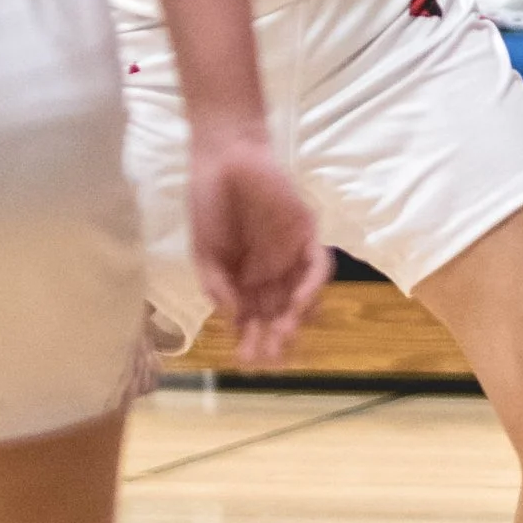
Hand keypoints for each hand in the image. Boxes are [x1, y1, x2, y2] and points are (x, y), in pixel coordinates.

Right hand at [186, 122, 326, 366]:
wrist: (223, 161)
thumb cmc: (209, 206)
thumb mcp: (205, 255)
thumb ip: (218, 287)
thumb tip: (235, 319)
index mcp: (245, 280)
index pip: (252, 319)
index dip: (250, 341)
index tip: (244, 361)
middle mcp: (271, 272)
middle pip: (278, 314)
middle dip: (273, 338)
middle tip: (267, 359)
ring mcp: (290, 254)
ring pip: (300, 296)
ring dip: (294, 320)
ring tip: (281, 338)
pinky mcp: (306, 233)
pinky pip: (317, 265)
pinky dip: (311, 285)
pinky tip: (298, 303)